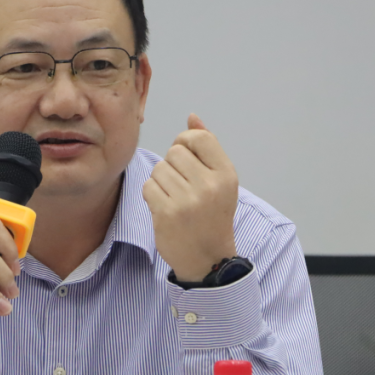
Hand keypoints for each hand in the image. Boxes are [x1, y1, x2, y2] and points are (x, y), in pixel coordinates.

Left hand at [142, 113, 238, 281]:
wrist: (208, 257)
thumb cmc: (212, 214)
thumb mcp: (219, 180)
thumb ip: (207, 147)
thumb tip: (192, 116)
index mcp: (226, 174)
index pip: (199, 138)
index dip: (185, 142)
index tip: (186, 157)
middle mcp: (210, 186)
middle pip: (174, 152)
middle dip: (172, 165)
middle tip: (181, 184)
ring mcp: (188, 201)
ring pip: (159, 169)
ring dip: (161, 181)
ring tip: (174, 197)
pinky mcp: (167, 214)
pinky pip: (148, 187)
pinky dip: (152, 195)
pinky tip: (164, 207)